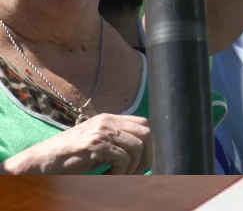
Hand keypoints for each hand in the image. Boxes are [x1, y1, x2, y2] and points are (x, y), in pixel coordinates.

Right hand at [1, 113, 150, 173]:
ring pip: (137, 148)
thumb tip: (142, 152)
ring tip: (117, 176)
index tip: (144, 162)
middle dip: (146, 156)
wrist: (39, 161)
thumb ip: (115, 141)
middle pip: (146, 134)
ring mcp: (101, 131)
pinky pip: (122, 159)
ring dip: (132, 167)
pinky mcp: (94, 144)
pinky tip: (106, 177)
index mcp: (109, 119)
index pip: (143, 124)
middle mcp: (107, 121)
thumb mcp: (96, 143)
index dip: (150, 144)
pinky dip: (119, 173)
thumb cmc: (68, 156)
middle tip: (136, 173)